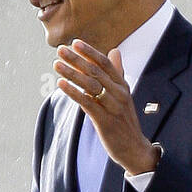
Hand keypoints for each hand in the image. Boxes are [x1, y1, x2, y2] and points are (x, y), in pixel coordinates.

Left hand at [53, 42, 159, 177]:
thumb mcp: (123, 95)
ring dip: (72, 73)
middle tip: (60, 50)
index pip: (105, 63)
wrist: (135, 148)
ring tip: (56, 64)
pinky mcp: (105, 121)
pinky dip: (73, 92)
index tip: (75, 42)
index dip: (90, 52)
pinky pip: (87, 103)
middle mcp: (119, 93)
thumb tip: (114, 51)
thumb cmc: (125, 122)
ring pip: (90, 85)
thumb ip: (117, 73)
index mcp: (122, 86)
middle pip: (95, 71)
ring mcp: (112, 107)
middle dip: (76, 59)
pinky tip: (61, 84)